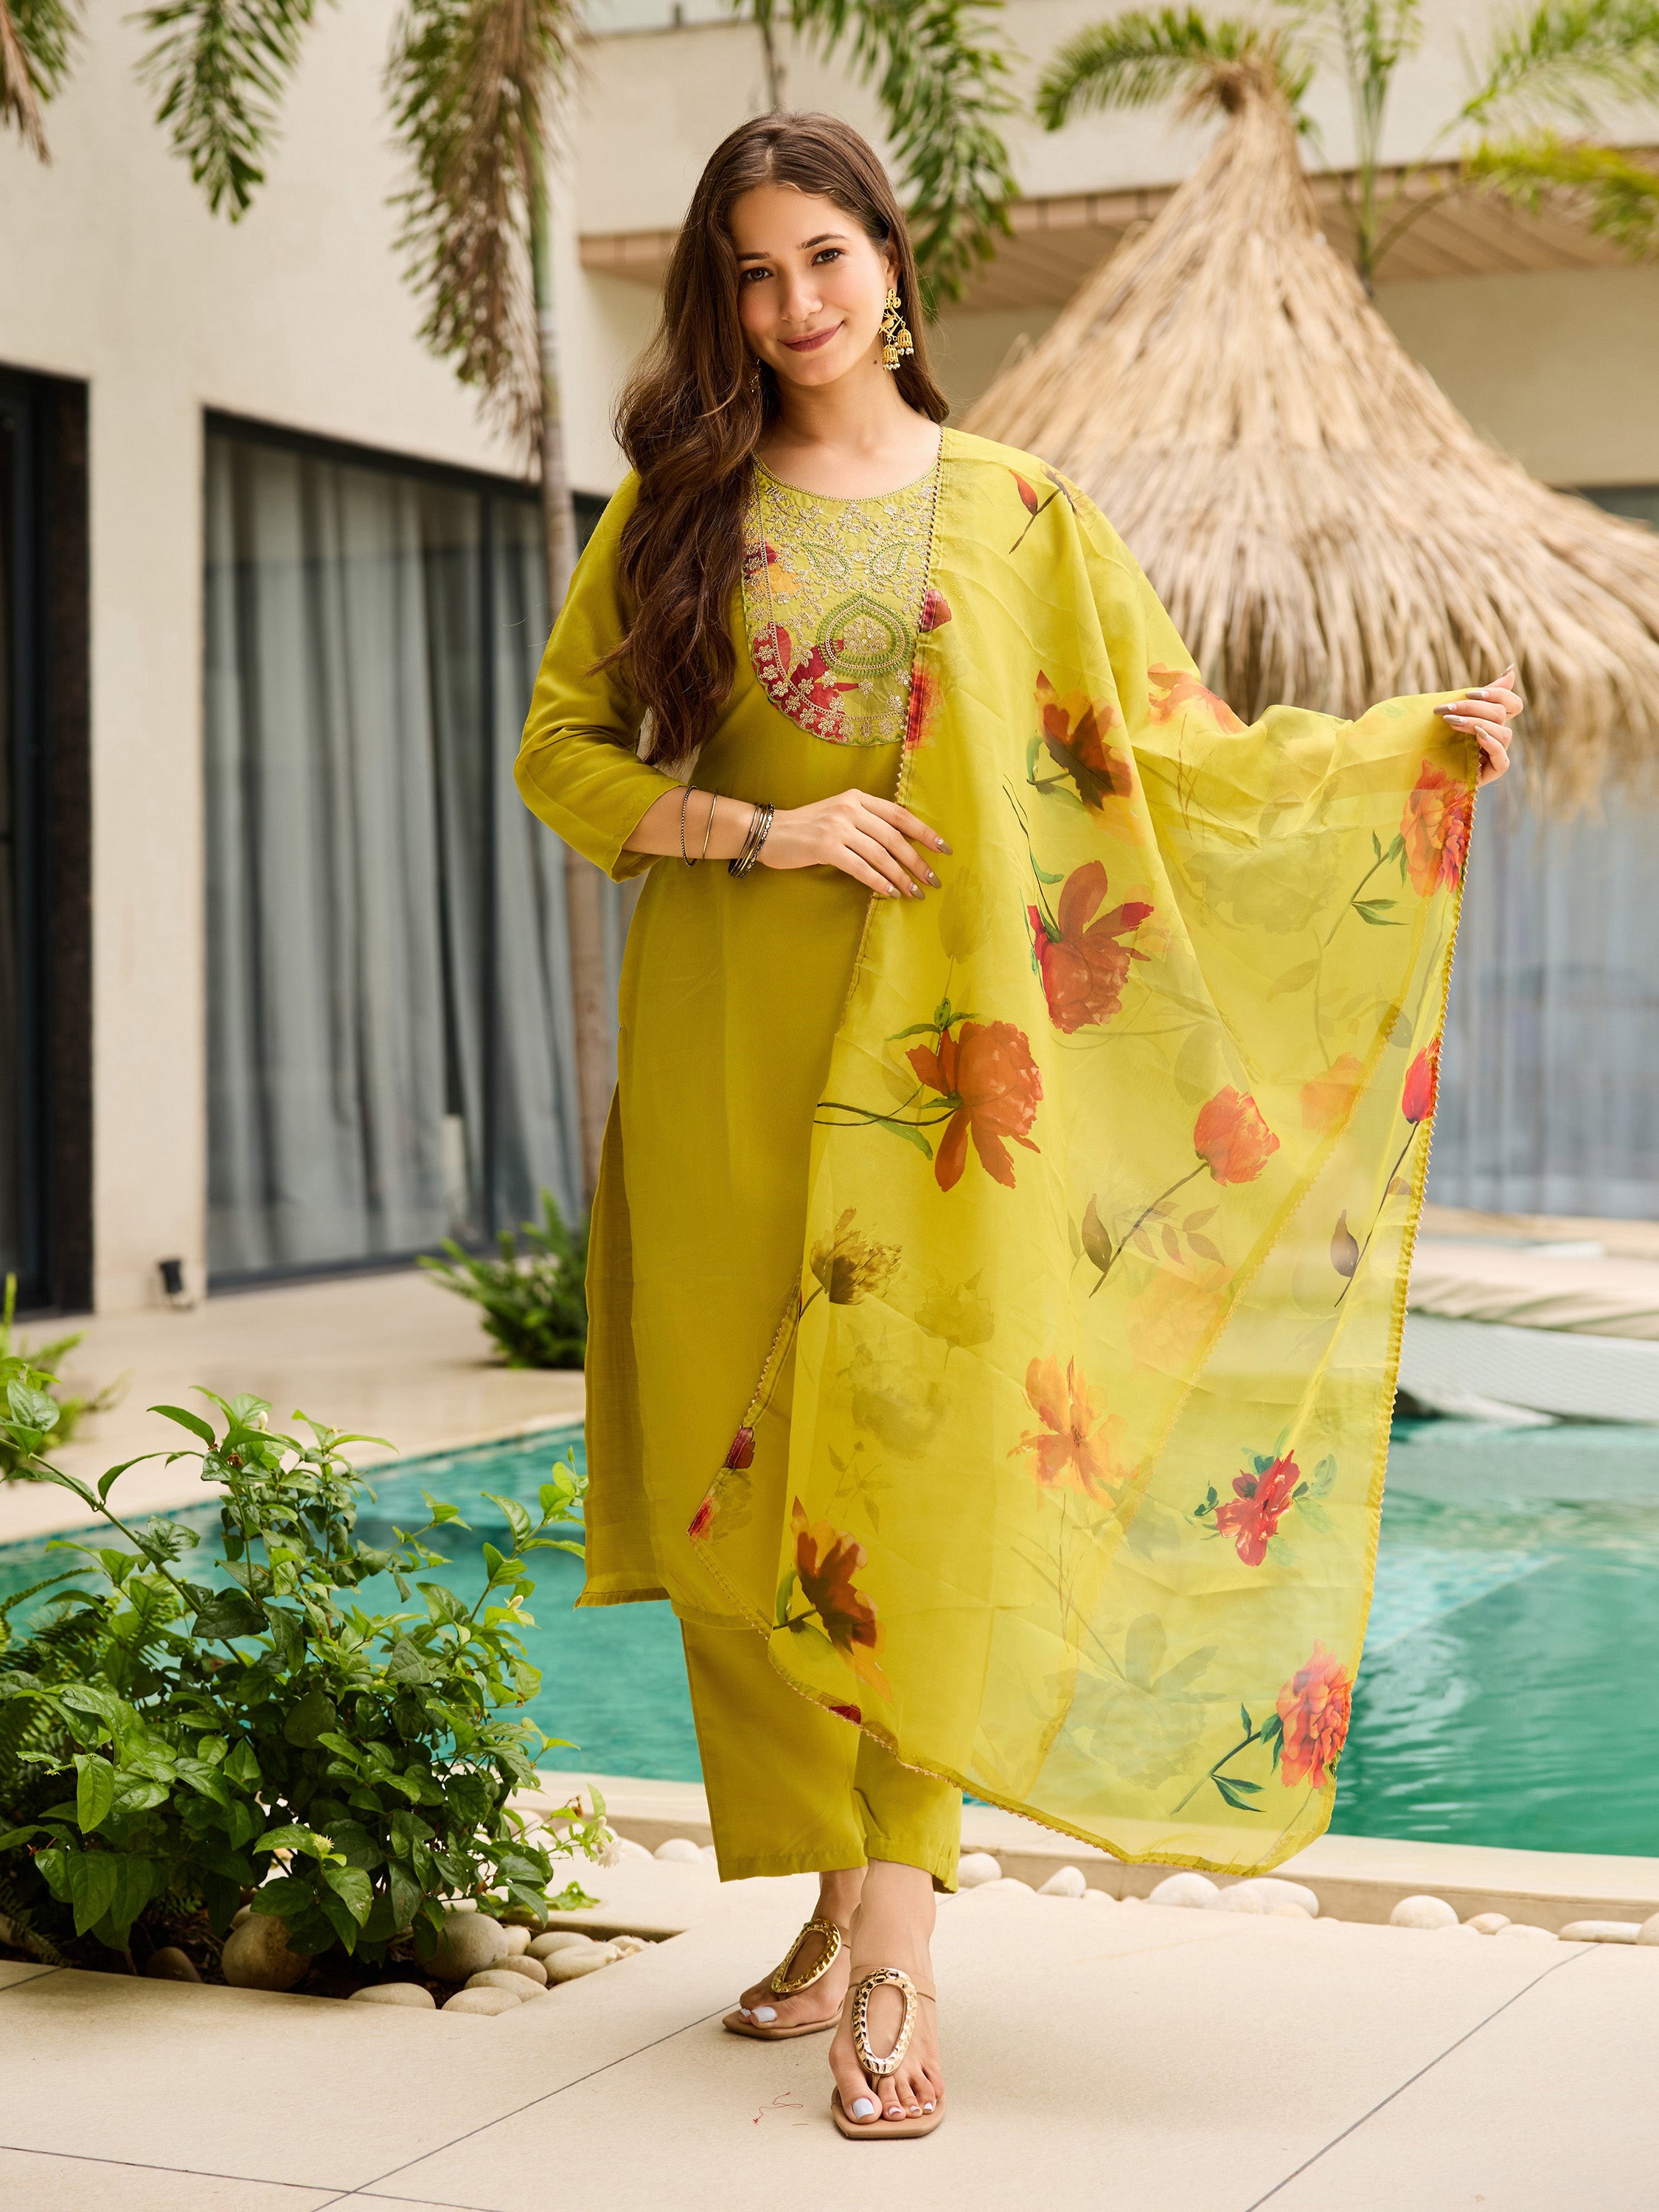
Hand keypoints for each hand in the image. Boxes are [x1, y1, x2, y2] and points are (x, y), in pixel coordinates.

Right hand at [762, 790, 949, 898]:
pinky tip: (889, 893)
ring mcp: (838, 826)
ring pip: (881, 854)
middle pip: (895, 837)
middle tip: (933, 881)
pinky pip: (861, 867)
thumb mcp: (838, 814)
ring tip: (915, 892)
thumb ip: (866, 822)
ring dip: (901, 876)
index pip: (900, 814)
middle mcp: (850, 808)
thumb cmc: (805, 828)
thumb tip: (901, 846)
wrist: (768, 831)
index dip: (925, 832)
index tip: (944, 850)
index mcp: (858, 798)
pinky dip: (878, 881)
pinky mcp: (825, 846)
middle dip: (918, 861)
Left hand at [1434, 665, 1520, 785]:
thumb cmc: (1430, 736)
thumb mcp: (1452, 711)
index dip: (1498, 694)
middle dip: (1473, 707)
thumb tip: (1511, 669)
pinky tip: (1477, 736)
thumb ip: (1480, 694)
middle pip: (1502, 714)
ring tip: (1451, 723)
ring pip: (1504, 733)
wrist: (1412, 769)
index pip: (1512, 704)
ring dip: (1477, 723)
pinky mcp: (1490, 774)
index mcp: (1491, 721)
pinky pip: (1502, 760)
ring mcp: (1495, 756)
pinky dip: (1492, 745)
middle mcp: (1496, 737)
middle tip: (1446, 709)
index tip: (1469, 693)